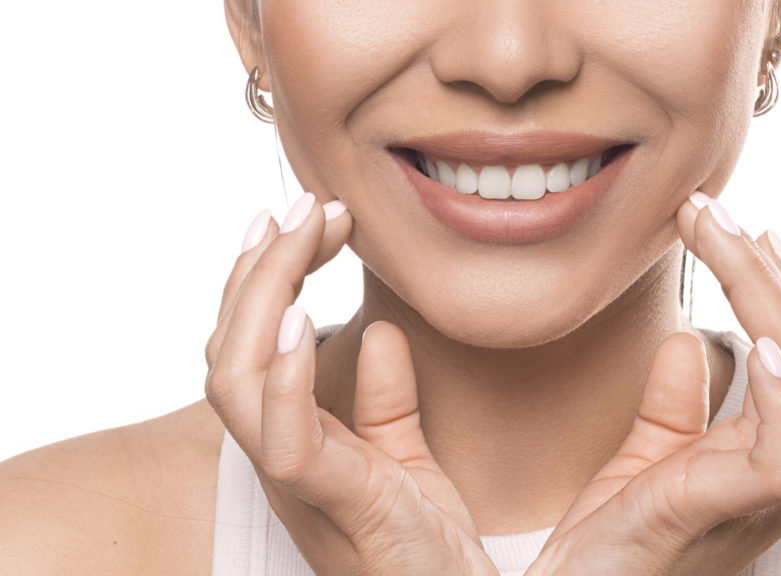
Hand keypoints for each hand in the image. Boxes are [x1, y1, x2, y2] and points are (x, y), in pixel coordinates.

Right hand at [204, 194, 497, 575]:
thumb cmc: (426, 547)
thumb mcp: (407, 460)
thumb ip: (387, 402)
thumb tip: (380, 332)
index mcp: (296, 441)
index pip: (253, 348)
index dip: (265, 278)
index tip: (302, 218)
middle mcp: (281, 457)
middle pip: (230, 350)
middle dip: (260, 268)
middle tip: (303, 207)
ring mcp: (299, 481)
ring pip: (236, 381)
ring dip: (263, 298)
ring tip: (298, 236)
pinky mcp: (334, 504)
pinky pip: (285, 439)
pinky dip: (284, 377)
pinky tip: (303, 316)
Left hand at [526, 192, 780, 574]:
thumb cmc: (615, 540)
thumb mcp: (645, 456)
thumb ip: (673, 402)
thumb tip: (688, 338)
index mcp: (757, 448)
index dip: (774, 287)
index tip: (739, 228)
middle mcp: (775, 465)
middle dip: (764, 270)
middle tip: (713, 209)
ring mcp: (761, 489)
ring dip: (766, 294)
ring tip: (728, 235)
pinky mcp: (728, 511)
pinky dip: (776, 393)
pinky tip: (752, 338)